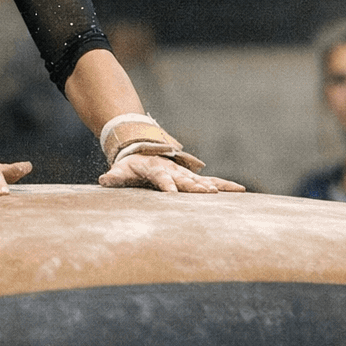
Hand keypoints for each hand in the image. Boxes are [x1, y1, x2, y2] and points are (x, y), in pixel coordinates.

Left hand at [98, 153, 244, 192]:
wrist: (142, 150)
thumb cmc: (129, 165)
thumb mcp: (119, 170)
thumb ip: (114, 176)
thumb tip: (105, 180)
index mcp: (154, 168)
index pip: (161, 178)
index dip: (167, 185)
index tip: (173, 194)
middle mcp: (172, 170)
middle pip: (185, 179)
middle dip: (196, 187)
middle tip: (209, 194)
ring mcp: (183, 173)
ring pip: (201, 180)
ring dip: (214, 186)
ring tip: (230, 192)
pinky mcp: (191, 177)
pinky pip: (209, 181)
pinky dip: (224, 185)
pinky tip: (240, 191)